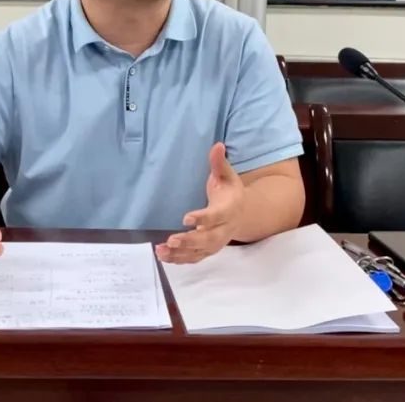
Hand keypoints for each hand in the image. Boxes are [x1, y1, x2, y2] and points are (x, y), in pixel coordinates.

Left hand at [155, 143, 243, 264]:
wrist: (243, 213)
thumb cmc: (230, 191)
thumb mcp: (227, 175)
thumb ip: (219, 163)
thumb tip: (218, 145)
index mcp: (229, 209)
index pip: (216, 216)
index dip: (203, 218)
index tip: (186, 218)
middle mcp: (224, 229)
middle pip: (208, 239)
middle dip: (189, 241)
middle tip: (171, 240)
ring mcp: (216, 242)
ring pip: (200, 252)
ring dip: (180, 254)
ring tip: (161, 250)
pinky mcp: (208, 249)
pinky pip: (195, 257)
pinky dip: (180, 259)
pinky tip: (163, 256)